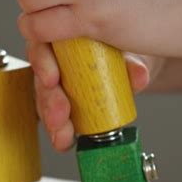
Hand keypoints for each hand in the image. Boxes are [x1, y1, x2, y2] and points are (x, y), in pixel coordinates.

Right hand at [27, 40, 154, 150]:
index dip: (43, 63)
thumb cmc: (125, 48)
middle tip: (60, 114)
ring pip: (45, 102)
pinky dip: (60, 133)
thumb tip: (140, 76)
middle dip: (48, 100)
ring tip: (62, 135)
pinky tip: (64, 143)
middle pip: (41, 79)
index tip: (52, 79)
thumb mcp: (130, 50)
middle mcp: (55, 61)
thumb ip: (133, 62)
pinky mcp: (64, 107)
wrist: (134, 64)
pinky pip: (56, 120)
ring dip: (52, 120)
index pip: (42, 46)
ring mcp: (58, 86)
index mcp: (63, 38)